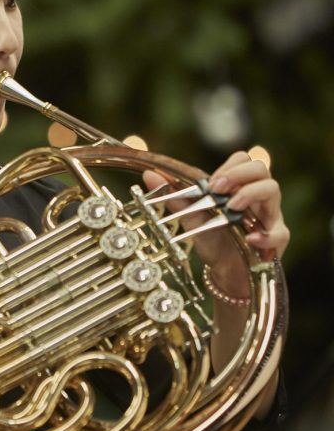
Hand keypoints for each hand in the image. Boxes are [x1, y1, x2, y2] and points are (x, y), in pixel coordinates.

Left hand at [143, 150, 288, 297]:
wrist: (223, 270)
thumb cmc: (210, 237)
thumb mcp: (189, 216)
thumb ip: (173, 195)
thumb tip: (149, 174)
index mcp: (237, 187)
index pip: (243, 160)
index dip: (229, 166)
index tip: (212, 182)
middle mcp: (256, 197)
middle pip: (261, 168)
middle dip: (239, 174)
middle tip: (218, 189)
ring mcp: (268, 216)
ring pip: (273, 189)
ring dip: (251, 194)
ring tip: (232, 207)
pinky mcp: (276, 240)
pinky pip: (280, 232)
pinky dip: (266, 234)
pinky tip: (250, 238)